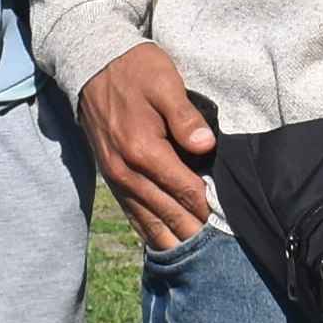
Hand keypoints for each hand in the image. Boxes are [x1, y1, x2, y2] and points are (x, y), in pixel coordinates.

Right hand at [76, 42, 215, 250]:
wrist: (92, 63)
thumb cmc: (135, 69)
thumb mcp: (165, 82)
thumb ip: (185, 117)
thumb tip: (207, 146)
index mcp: (144, 150)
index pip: (185, 190)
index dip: (208, 207)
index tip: (230, 220)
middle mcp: (126, 171)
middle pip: (168, 214)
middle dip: (195, 232)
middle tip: (221, 252)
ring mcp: (115, 177)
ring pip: (148, 221)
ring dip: (172, 239)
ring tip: (198, 258)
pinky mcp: (110, 177)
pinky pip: (132, 213)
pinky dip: (149, 231)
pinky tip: (165, 243)